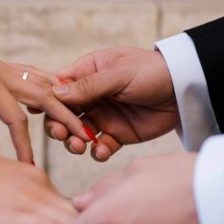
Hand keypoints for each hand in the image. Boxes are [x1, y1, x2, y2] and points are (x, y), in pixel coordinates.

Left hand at [0, 22, 93, 163]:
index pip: (15, 117)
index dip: (24, 144)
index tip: (28, 168)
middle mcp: (1, 72)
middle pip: (43, 96)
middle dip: (65, 118)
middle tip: (84, 139)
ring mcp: (3, 68)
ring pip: (43, 83)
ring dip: (63, 102)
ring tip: (80, 120)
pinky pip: (33, 77)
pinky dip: (50, 88)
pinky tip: (58, 96)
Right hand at [46, 47, 180, 161]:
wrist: (183, 88)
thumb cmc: (151, 71)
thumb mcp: (118, 75)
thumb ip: (89, 86)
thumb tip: (56, 93)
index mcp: (87, 73)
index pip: (58, 87)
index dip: (48, 100)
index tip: (39, 111)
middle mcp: (91, 96)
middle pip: (63, 113)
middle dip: (58, 125)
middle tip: (61, 133)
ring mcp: (103, 116)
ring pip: (77, 133)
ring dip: (74, 141)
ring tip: (80, 145)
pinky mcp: (118, 134)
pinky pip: (100, 146)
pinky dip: (97, 151)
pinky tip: (102, 151)